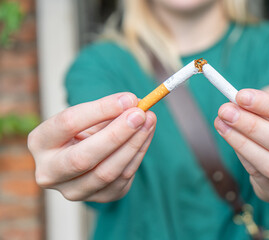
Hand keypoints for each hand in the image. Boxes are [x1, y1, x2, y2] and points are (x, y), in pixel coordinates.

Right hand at [28, 93, 156, 202]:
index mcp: (40, 142)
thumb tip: (135, 103)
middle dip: (116, 134)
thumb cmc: (84, 129)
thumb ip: (108, 109)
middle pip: (83, 158)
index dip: (101, 109)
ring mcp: (73, 191)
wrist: (84, 153)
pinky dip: (138, 154)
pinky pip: (122, 179)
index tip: (128, 98)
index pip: (68, 123)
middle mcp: (50, 172)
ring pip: (107, 173)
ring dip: (134, 145)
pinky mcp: (98, 198)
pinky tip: (146, 136)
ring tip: (149, 121)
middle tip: (140, 114)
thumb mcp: (89, 116)